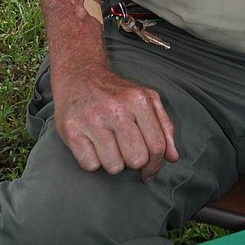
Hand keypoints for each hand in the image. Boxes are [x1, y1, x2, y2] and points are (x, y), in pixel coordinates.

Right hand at [56, 63, 178, 182]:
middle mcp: (115, 109)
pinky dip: (93, 160)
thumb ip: (164, 127)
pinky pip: (90, 165)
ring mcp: (92, 120)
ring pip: (114, 166)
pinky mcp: (72, 131)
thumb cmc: (116, 92)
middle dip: (133, 162)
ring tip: (109, 144)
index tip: (150, 170)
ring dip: (113, 162)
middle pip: (136, 160)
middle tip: (126, 151)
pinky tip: (92, 143)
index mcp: (138, 100)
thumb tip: (173, 157)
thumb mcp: (146, 99)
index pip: (156, 146)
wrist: (79, 74)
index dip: (156, 164)